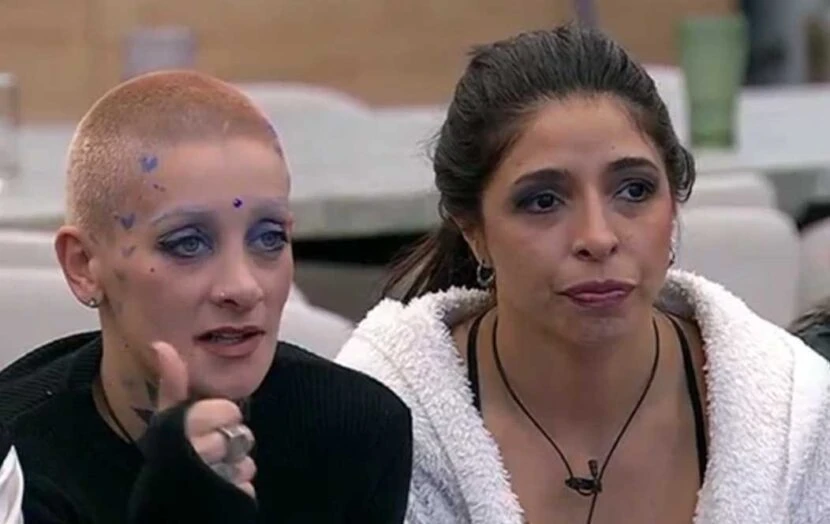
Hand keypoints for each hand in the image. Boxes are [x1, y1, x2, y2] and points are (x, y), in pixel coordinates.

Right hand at [153, 341, 256, 498]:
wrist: (169, 508)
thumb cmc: (171, 460)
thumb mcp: (168, 422)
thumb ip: (173, 386)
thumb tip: (161, 345)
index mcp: (175, 432)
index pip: (224, 410)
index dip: (221, 414)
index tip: (209, 421)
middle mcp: (190, 457)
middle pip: (235, 436)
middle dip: (228, 441)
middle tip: (212, 447)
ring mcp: (208, 482)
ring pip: (244, 462)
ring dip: (235, 465)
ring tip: (216, 470)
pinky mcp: (225, 500)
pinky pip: (247, 485)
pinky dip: (239, 486)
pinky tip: (223, 489)